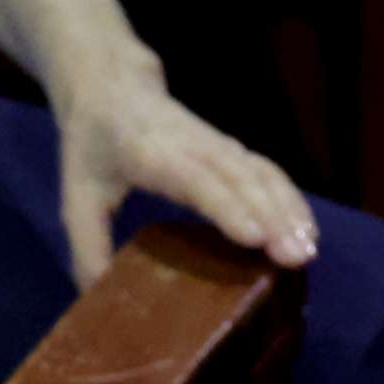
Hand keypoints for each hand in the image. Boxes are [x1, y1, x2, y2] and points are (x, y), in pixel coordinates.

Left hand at [54, 51, 316, 288]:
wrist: (112, 88)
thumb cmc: (91, 147)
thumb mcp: (76, 197)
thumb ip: (86, 245)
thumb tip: (98, 295)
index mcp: (152, 155)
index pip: (197, 181)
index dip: (228, 207)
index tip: (255, 237)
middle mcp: (194, 146)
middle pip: (243, 179)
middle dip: (274, 217)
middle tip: (295, 259)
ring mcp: (219, 144)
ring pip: (263, 174)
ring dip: (290, 209)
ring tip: (307, 251)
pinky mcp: (233, 149)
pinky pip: (268, 172)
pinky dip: (290, 198)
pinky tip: (306, 230)